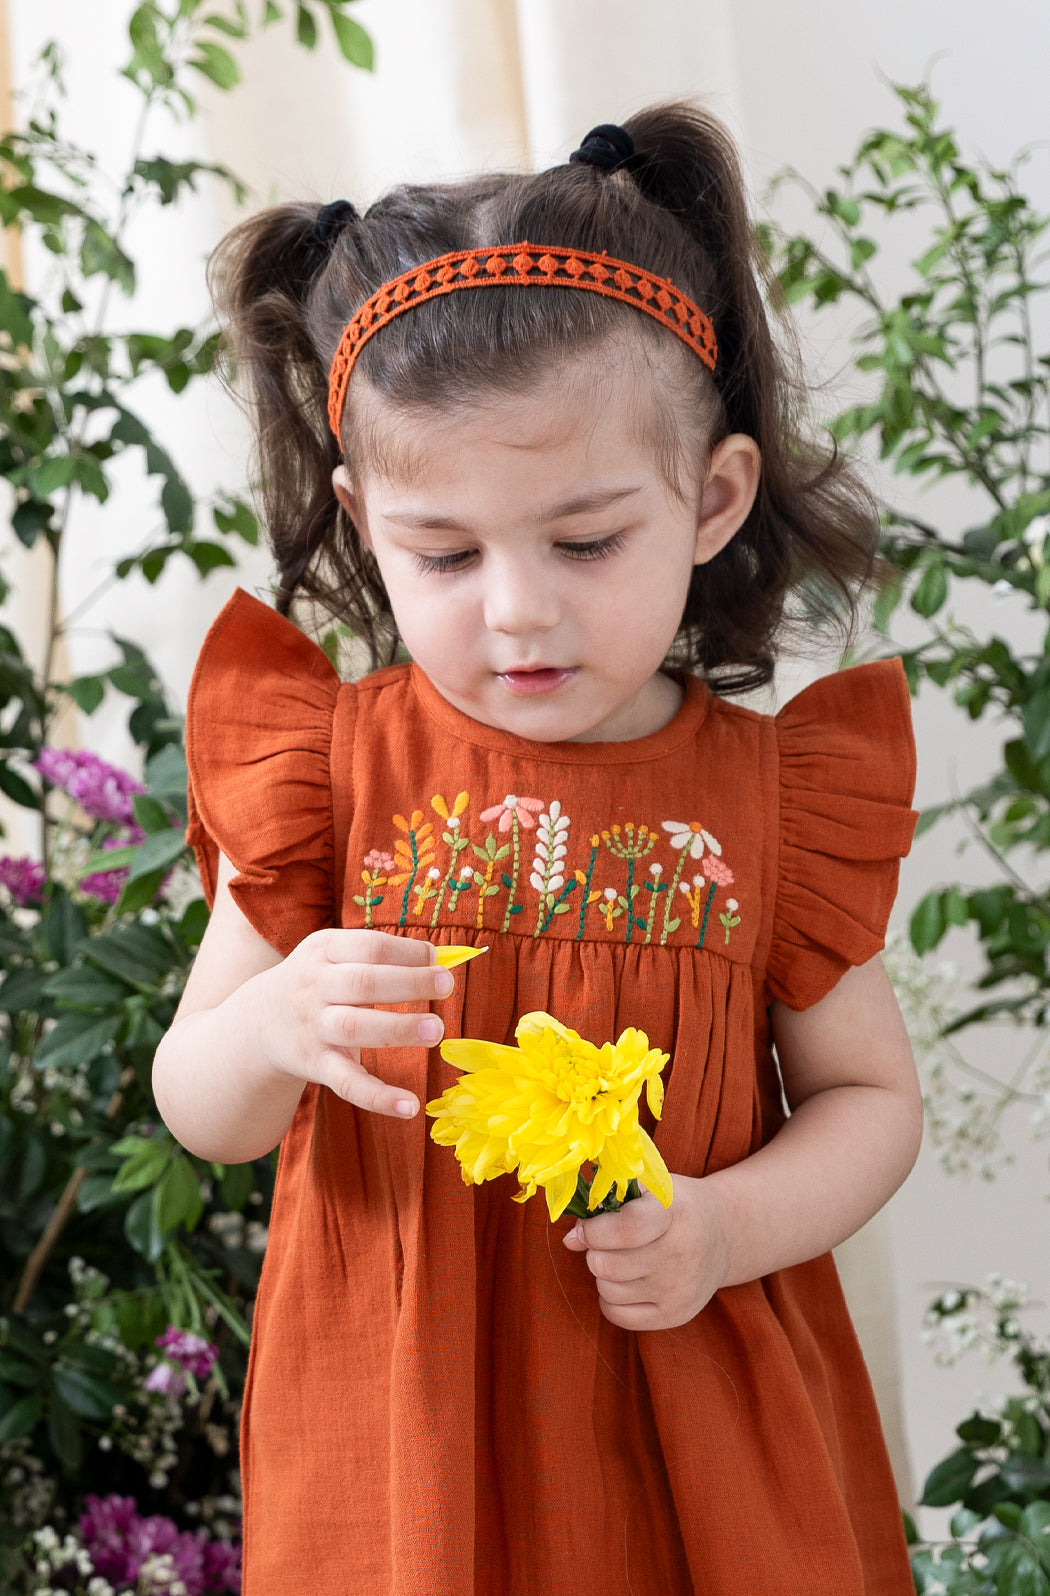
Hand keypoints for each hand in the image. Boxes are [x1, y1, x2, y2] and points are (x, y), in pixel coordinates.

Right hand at [252, 928, 453, 1118]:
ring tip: (436, 1030)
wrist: (259, 1022)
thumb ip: (383, 956)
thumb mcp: (335, 954)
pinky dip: (378, 1097)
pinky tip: (410, 1106)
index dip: (408, 952)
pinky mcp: (316, 1065)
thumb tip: (442, 959)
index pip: (370, 947)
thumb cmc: (318, 980)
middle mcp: (315, 986)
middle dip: (408, 982)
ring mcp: (314, 1028)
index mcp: (324, 950)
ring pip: (355, 1028)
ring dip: (398, 1029)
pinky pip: (347, 1083)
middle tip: (447, 986)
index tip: (438, 958)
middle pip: (364, 983)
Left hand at [561, 1174, 730, 1329]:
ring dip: (604, 1273)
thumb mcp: (648, 1188)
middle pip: (607, 1264)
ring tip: (623, 1258)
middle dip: (595, 1251)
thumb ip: (605, 1202)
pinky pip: (617, 1315)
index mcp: (674, 1213)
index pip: (626, 1229)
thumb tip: (571, 1240)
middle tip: (608, 1242)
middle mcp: (681, 1254)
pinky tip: (627, 1280)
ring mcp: (679, 1289)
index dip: (594, 1229)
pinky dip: (611, 1298)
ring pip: (607, 1290)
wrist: (723, 1235)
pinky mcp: (675, 1315)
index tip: (588, 1226)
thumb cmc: (674, 1206)